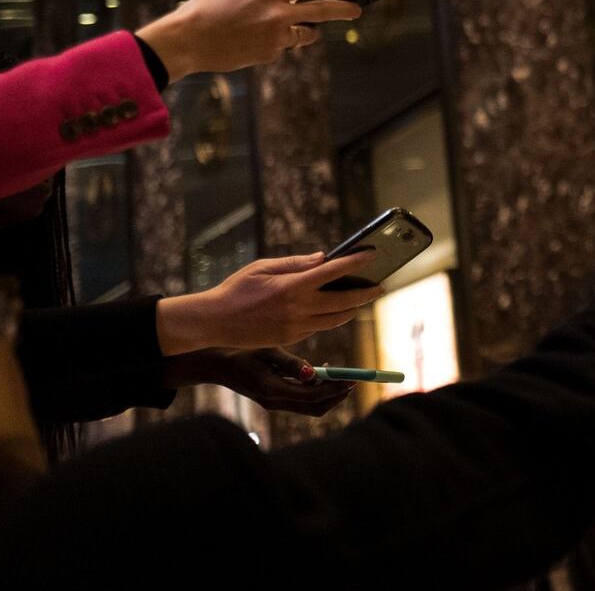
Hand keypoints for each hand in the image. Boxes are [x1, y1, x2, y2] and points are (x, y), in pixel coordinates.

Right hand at [136, 0, 362, 83]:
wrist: (188, 40)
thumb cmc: (205, 11)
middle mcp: (278, 11)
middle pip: (322, 10)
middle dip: (343, 10)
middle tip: (356, 10)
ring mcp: (276, 35)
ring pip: (303, 35)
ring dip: (300, 33)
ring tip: (278, 30)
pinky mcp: (270, 54)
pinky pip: (279, 48)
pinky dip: (271, 46)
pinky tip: (248, 44)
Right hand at [155, 251, 383, 354]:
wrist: (214, 322)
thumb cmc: (236, 289)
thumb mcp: (263, 267)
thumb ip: (295, 263)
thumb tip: (323, 258)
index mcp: (292, 286)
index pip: (334, 272)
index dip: (356, 261)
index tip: (373, 254)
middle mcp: (299, 308)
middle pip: (344, 301)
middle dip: (366, 293)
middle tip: (380, 286)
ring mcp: (296, 327)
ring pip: (336, 319)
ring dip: (352, 309)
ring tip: (360, 299)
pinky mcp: (292, 339)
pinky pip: (318, 328)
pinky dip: (329, 318)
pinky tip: (333, 310)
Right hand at [163, 347, 353, 416]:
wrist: (217, 364)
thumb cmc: (241, 350)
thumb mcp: (265, 351)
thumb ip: (289, 363)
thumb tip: (313, 373)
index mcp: (272, 390)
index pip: (312, 397)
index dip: (335, 389)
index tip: (352, 378)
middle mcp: (274, 402)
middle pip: (315, 408)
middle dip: (337, 395)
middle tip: (352, 379)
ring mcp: (274, 403)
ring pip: (310, 408)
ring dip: (329, 395)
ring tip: (340, 375)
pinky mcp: (274, 400)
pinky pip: (301, 402)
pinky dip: (316, 392)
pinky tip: (319, 373)